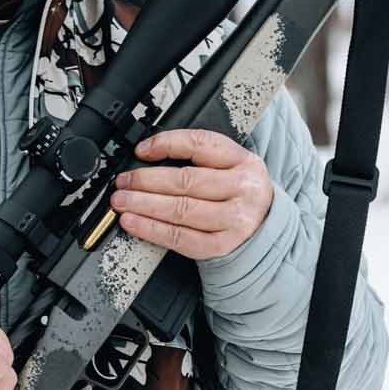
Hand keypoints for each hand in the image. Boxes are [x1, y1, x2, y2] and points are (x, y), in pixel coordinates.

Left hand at [110, 129, 274, 259]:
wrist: (266, 228)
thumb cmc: (239, 194)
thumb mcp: (231, 166)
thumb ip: (198, 157)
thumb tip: (148, 156)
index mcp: (243, 161)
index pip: (201, 144)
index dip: (167, 144)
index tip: (141, 151)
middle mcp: (242, 189)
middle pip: (186, 181)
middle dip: (146, 180)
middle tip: (123, 182)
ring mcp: (234, 220)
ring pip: (181, 210)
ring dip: (144, 205)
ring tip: (122, 201)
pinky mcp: (222, 245)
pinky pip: (181, 238)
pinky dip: (152, 230)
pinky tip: (134, 222)